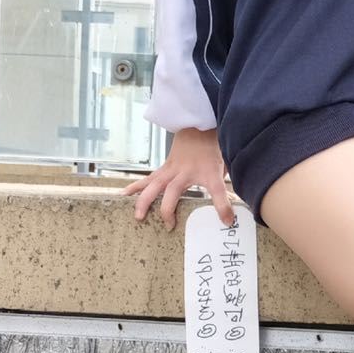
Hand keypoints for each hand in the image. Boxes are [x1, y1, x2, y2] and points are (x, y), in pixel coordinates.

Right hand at [122, 126, 237, 230]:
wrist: (197, 126)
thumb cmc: (212, 148)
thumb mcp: (225, 166)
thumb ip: (225, 187)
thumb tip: (229, 210)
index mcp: (208, 171)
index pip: (218, 190)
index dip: (223, 206)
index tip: (227, 221)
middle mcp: (187, 171)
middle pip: (174, 191)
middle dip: (168, 209)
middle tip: (169, 226)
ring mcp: (172, 169)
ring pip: (155, 185)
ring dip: (145, 201)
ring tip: (138, 216)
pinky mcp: (164, 169)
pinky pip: (149, 179)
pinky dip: (136, 187)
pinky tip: (124, 195)